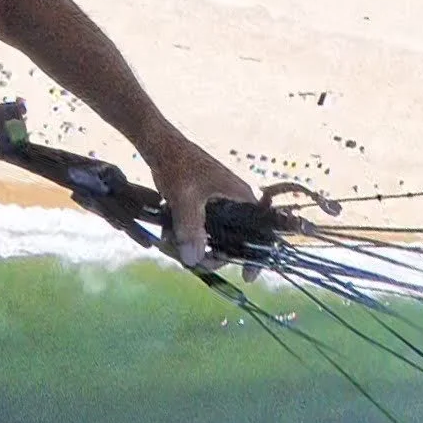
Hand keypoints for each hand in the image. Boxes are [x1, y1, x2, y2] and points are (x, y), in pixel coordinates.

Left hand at [143, 128, 252, 271]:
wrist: (160, 146)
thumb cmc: (178, 165)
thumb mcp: (184, 198)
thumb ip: (189, 229)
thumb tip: (194, 261)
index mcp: (242, 199)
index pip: (262, 232)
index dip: (257, 256)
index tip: (246, 276)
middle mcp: (235, 204)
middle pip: (234, 241)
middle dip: (213, 255)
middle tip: (191, 260)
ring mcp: (219, 206)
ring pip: (214, 238)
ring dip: (195, 246)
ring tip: (171, 243)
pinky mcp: (204, 207)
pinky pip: (201, 230)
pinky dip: (187, 235)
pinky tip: (168, 234)